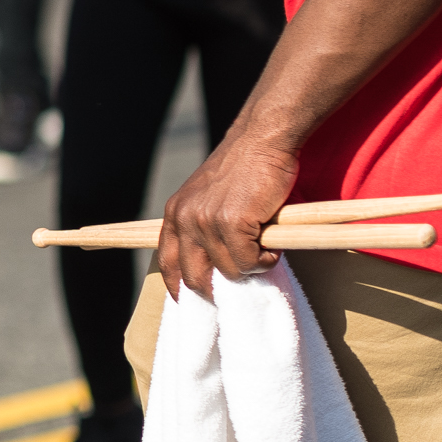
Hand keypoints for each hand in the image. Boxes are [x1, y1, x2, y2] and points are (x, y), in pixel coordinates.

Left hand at [156, 126, 299, 300]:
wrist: (261, 140)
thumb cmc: (244, 170)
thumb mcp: (210, 198)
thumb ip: (206, 226)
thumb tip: (217, 267)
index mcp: (175, 213)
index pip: (168, 262)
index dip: (180, 286)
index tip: (193, 300)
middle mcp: (184, 219)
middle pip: (193, 277)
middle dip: (217, 290)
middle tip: (242, 285)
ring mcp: (207, 222)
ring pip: (229, 272)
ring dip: (252, 267)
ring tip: (265, 249)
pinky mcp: (231, 223)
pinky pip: (249, 262)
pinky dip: (266, 260)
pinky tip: (273, 244)